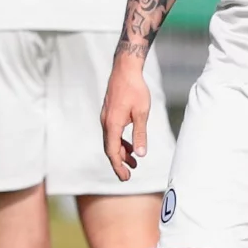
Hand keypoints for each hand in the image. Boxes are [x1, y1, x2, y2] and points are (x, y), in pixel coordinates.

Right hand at [100, 52, 151, 182]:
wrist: (125, 70)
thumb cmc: (135, 90)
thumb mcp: (142, 113)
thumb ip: (140, 134)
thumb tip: (141, 154)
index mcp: (112, 124)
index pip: (112, 152)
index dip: (118, 166)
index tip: (125, 178)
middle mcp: (106, 123)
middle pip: (110, 149)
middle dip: (119, 163)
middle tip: (128, 176)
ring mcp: (106, 118)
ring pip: (111, 141)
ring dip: (122, 152)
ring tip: (134, 162)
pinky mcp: (110, 114)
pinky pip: (113, 133)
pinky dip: (121, 142)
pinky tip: (131, 146)